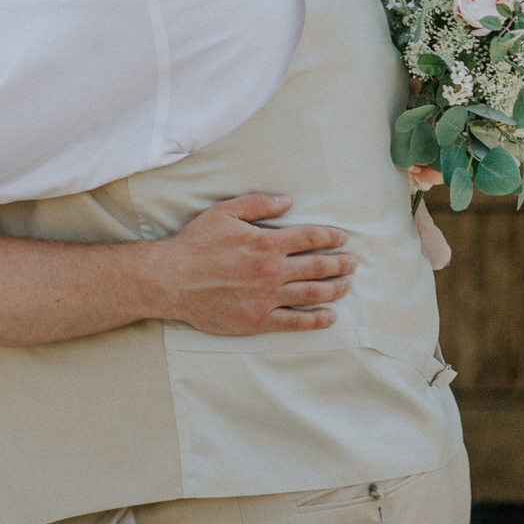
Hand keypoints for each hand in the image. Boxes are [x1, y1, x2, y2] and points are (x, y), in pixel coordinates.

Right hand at [145, 193, 353, 334]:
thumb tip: (287, 201)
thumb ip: (258, 204)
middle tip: (351, 263)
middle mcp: (272, 270)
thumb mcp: (224, 213)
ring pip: (312, 294)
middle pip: (317, 266)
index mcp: (267, 242)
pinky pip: (294, 321)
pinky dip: (316, 320)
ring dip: (334, 289)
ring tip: (346, 286)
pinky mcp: (258, 320)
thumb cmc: (195, 244)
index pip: (310, 238)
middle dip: (339, 264)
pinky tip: (329, 317)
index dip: (330, 237)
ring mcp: (267, 297)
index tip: (342, 238)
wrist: (172, 280)